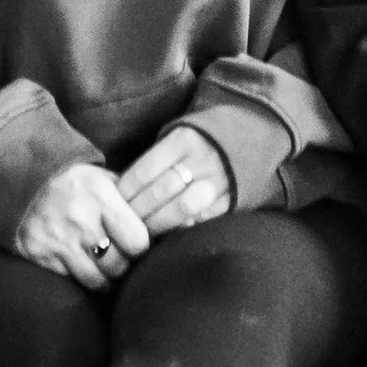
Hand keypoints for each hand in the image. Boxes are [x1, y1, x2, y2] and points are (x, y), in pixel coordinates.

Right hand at [15, 164, 152, 291]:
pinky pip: (72, 281)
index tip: (138, 246)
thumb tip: (181, 222)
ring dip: (105, 279)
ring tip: (105, 268)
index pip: (138, 242)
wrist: (23, 180)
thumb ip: (136, 201)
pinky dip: (81, 278)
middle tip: (122, 259)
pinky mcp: (40, 256)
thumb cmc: (76, 183)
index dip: (141, 248)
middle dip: (124, 266)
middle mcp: (79, 219)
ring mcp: (57, 240)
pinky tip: (83, 266)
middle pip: (119, 265)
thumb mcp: (105, 180)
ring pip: (97, 281)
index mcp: (101, 196)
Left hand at [118, 124, 234, 236]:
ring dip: (158, 225)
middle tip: (122, 226)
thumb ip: (156, 158)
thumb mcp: (179, 133)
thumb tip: (122, 188)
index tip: (113, 205)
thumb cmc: (204, 136)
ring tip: (143, 234)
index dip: (124, 193)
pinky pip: (203, 220)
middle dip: (136, 213)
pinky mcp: (233, 198)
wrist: (253, 132)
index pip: (143, 172)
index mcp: (183, 140)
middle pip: (159, 193)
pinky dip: (183, 229)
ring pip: (180, 209)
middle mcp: (202, 159)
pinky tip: (170, 234)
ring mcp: (219, 180)